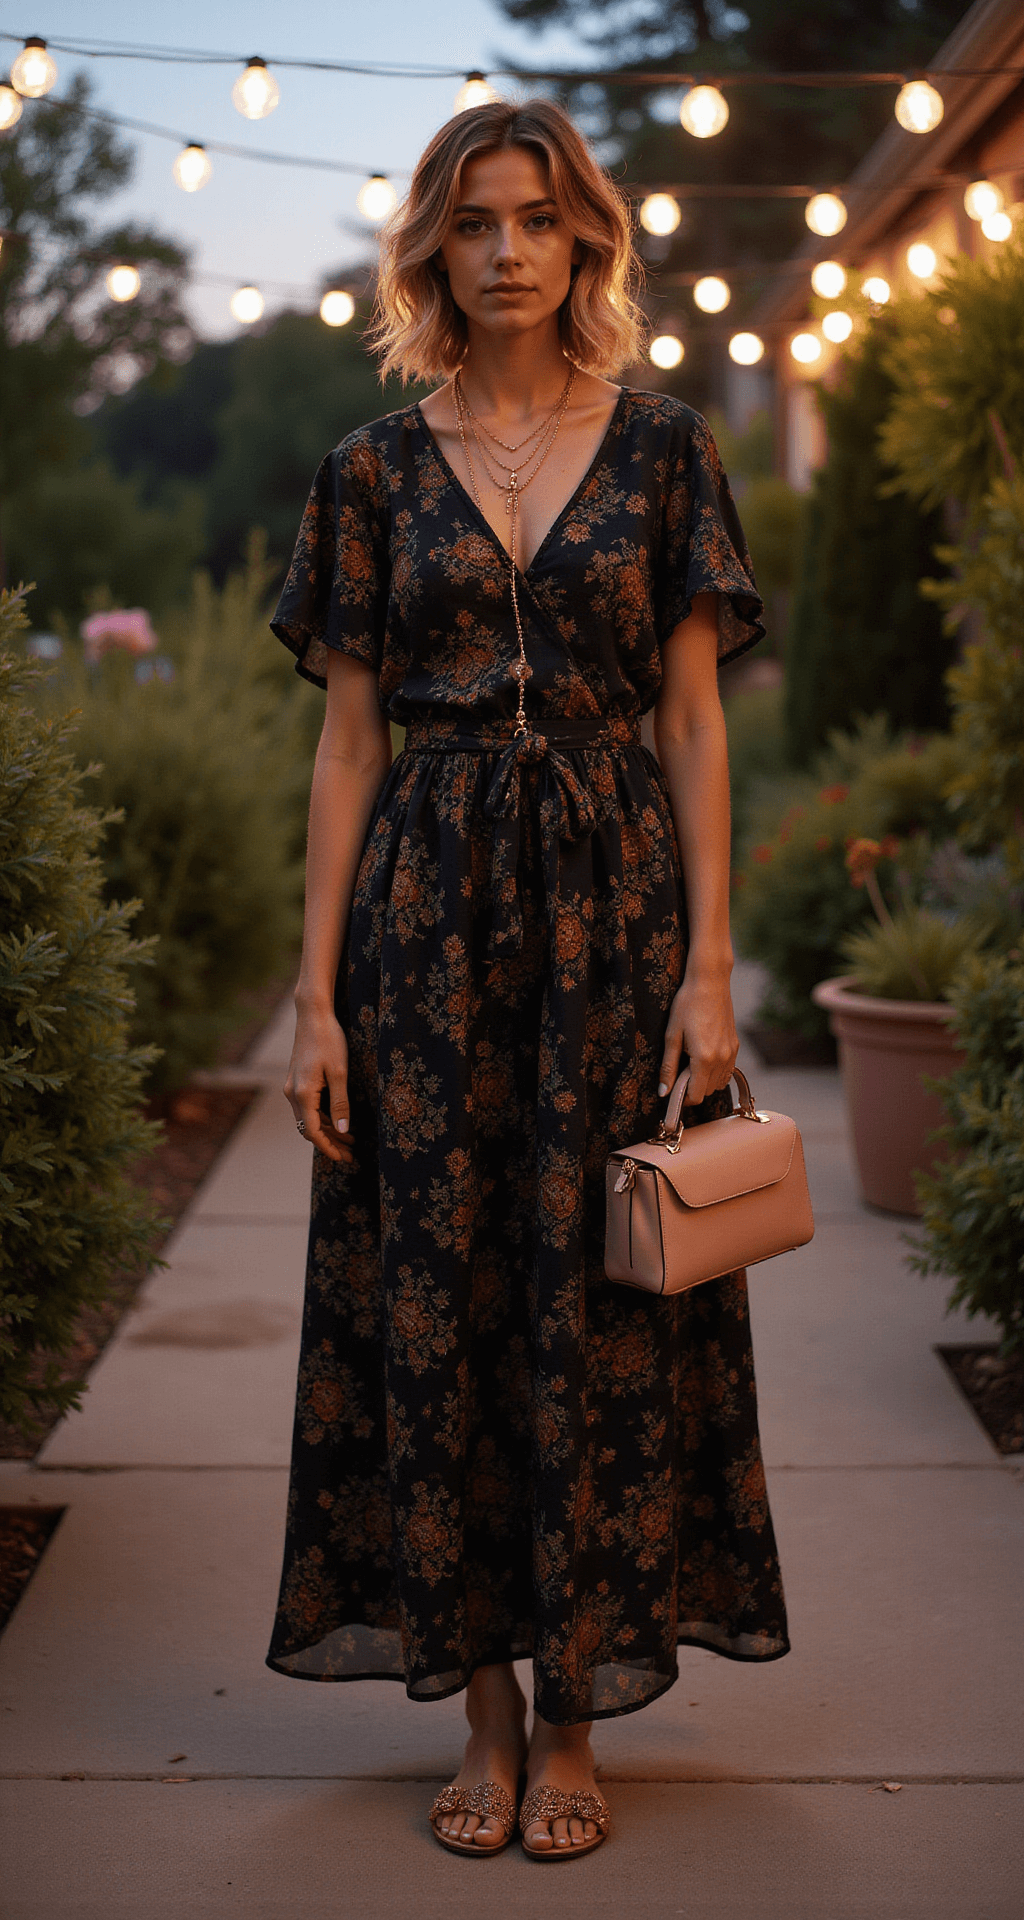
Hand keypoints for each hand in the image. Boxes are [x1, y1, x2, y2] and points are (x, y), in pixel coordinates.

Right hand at [285, 1006, 353, 1163]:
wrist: (313, 1016)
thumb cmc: (329, 1040)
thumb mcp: (340, 1073)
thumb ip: (341, 1103)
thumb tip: (344, 1130)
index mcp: (303, 1094)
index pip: (312, 1132)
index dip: (328, 1147)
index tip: (343, 1158)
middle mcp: (292, 1094)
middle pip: (309, 1128)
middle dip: (330, 1143)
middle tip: (351, 1154)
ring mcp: (292, 1087)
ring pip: (308, 1119)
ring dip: (328, 1131)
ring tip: (350, 1141)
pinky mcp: (297, 1081)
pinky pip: (308, 1107)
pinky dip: (323, 1118)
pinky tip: (338, 1122)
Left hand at [658, 967, 738, 1107]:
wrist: (710, 982)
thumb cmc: (687, 1004)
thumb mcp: (672, 1035)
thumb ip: (668, 1066)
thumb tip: (663, 1092)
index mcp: (704, 1059)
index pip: (697, 1095)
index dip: (683, 1098)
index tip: (673, 1092)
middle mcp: (722, 1059)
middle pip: (708, 1091)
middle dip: (693, 1089)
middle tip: (678, 1073)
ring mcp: (731, 1053)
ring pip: (719, 1083)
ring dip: (705, 1081)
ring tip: (690, 1063)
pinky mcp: (735, 1046)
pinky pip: (727, 1071)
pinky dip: (716, 1072)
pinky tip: (703, 1057)